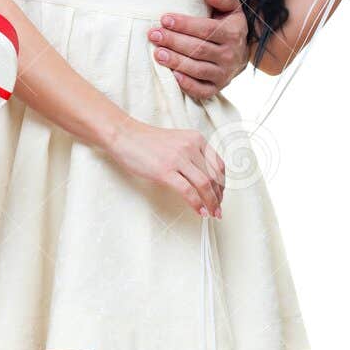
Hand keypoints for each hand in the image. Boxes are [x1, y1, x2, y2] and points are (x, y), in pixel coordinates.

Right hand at [105, 119, 225, 217]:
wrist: (125, 136)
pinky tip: (199, 211)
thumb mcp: (177, 142)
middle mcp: (190, 146)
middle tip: (218, 209)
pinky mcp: (165, 171)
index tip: (221, 195)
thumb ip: (192, 155)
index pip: (219, 164)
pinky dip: (197, 204)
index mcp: (196, 138)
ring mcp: (178, 158)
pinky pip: (188, 191)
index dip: (223, 184)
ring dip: (211, 202)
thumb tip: (205, 179)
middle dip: (219, 196)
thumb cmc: (148, 141)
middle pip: (214, 176)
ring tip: (212, 213)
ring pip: (204, 184)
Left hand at [147, 0, 249, 97]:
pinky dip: (187, 85)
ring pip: (198, 69)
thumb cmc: (228, 25)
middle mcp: (231, 55)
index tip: (164, 19)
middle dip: (174, 42)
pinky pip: (202, 90)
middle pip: (199, 49)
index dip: (184, 25)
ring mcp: (225, 74)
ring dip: (176, 62)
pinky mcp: (218, 87)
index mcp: (233, 33)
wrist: (241, 53)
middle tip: (154, 35)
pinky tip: (172, 76)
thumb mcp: (231, 8)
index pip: (206, 29)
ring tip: (157, 53)